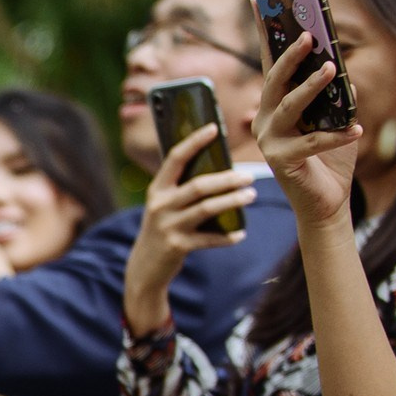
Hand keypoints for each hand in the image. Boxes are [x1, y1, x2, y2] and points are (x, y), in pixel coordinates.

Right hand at [124, 124, 255, 333]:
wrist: (145, 266)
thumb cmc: (164, 227)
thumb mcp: (165, 204)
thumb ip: (183, 188)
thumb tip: (221, 168)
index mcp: (157, 189)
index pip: (176, 158)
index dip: (195, 142)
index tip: (214, 128)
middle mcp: (160, 205)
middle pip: (198, 186)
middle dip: (227, 179)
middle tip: (248, 176)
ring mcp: (168, 226)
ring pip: (206, 209)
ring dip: (232, 201)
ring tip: (251, 195)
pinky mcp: (178, 246)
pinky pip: (209, 239)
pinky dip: (227, 236)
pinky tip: (241, 233)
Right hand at [254, 32, 362, 232]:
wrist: (327, 204)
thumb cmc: (331, 160)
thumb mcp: (339, 120)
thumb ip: (341, 98)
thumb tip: (346, 75)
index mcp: (275, 105)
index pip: (269, 64)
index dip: (264, 34)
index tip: (258, 2)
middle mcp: (266, 120)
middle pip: (274, 80)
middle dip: (290, 56)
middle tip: (308, 35)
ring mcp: (270, 141)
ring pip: (288, 106)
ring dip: (311, 87)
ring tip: (331, 69)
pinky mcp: (283, 161)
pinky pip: (312, 142)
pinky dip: (337, 135)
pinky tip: (358, 129)